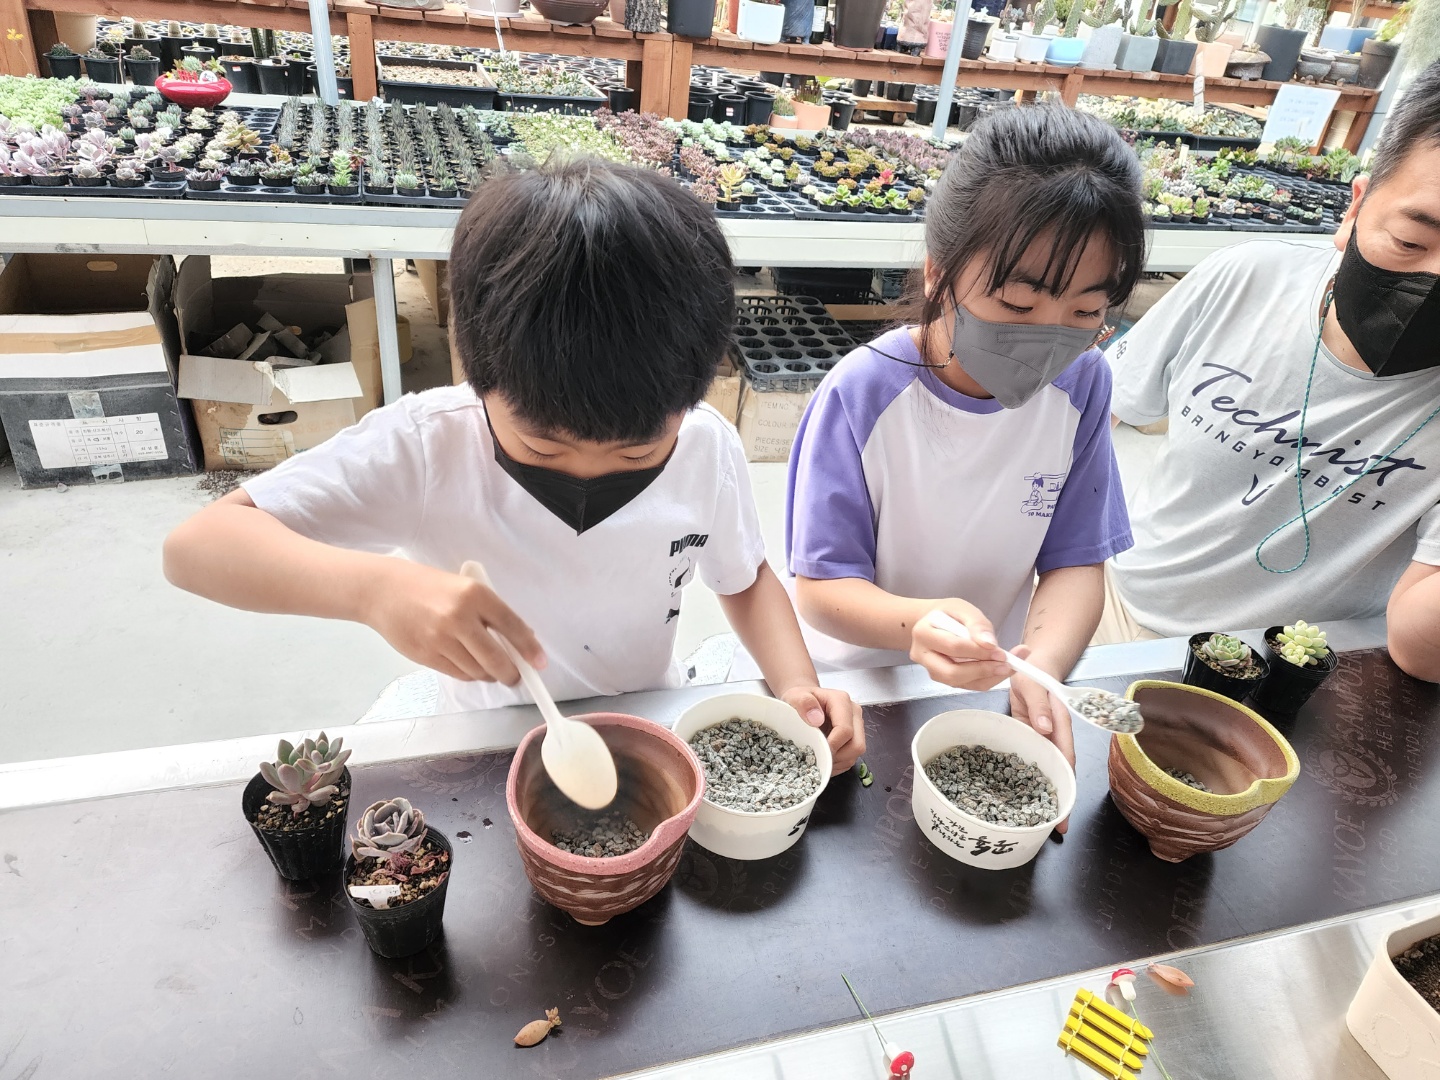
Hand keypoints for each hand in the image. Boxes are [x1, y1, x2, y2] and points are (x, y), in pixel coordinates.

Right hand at [363, 560, 545, 683]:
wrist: (383, 591)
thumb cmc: (430, 588)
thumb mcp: (465, 589)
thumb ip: (491, 613)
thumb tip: (521, 641)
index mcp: (475, 594)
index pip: (512, 626)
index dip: (530, 649)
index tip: (540, 663)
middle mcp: (459, 617)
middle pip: (496, 659)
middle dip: (511, 673)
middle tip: (514, 676)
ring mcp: (440, 639)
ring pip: (478, 671)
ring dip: (488, 674)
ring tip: (487, 666)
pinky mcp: (426, 656)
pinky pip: (458, 674)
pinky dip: (469, 675)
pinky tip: (468, 664)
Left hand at [781, 685, 865, 773]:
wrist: (803, 702)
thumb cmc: (800, 699)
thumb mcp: (794, 696)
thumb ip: (803, 703)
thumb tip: (816, 719)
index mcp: (841, 701)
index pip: (845, 730)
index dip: (832, 745)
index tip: (816, 750)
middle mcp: (853, 714)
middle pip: (856, 745)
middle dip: (837, 756)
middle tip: (818, 756)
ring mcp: (856, 727)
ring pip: (855, 754)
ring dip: (837, 761)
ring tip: (819, 757)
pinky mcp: (854, 738)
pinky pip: (851, 758)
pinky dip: (838, 764)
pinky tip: (824, 758)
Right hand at [910, 600, 1009, 689]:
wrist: (936, 621)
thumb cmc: (950, 613)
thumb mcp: (963, 609)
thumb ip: (977, 624)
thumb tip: (990, 644)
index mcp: (924, 633)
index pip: (953, 647)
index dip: (979, 652)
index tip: (1002, 652)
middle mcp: (922, 655)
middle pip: (951, 672)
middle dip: (982, 670)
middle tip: (1007, 665)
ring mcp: (931, 670)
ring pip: (959, 683)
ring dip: (986, 678)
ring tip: (1007, 668)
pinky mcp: (943, 679)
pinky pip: (966, 685)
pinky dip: (986, 680)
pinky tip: (999, 670)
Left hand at [1007, 644, 1074, 833]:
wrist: (1029, 666)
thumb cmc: (1033, 673)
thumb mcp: (1033, 685)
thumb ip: (1039, 705)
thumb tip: (1045, 729)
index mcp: (1059, 725)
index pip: (1066, 757)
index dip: (1067, 782)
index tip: (1066, 805)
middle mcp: (1054, 737)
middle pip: (1061, 771)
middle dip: (1061, 798)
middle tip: (1059, 829)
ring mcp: (1043, 740)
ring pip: (1048, 770)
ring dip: (1046, 793)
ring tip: (1043, 822)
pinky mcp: (1030, 740)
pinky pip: (1032, 762)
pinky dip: (1031, 779)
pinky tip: (1024, 797)